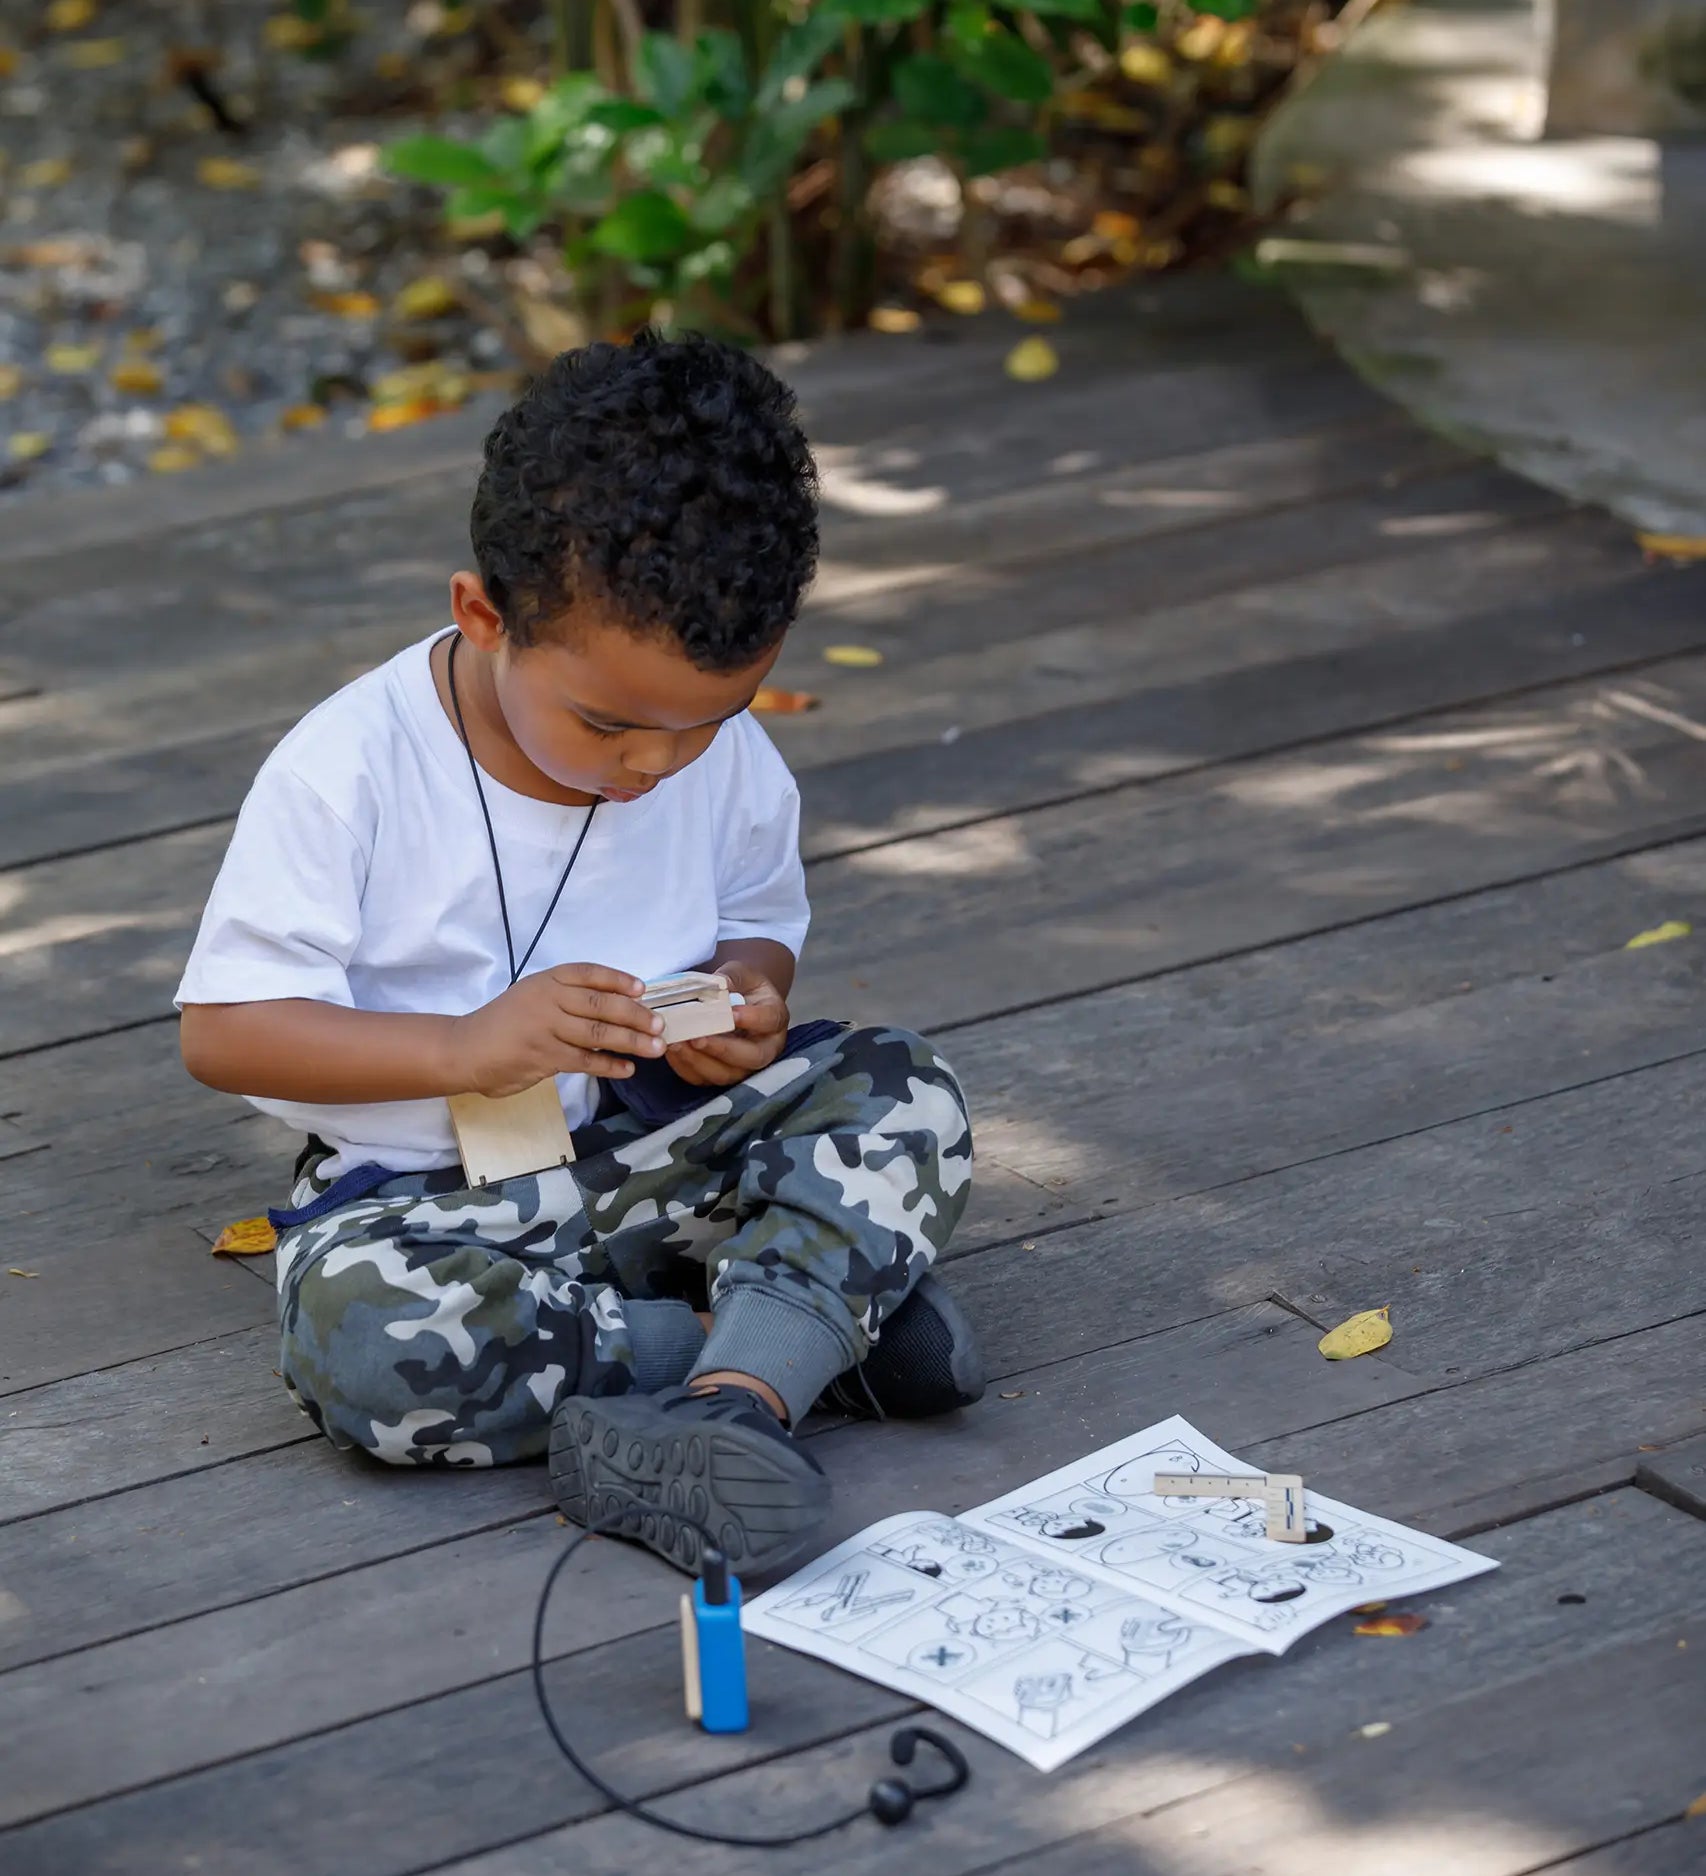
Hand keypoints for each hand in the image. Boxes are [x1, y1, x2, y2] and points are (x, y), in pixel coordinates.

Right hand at [450, 963, 663, 1096]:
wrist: (466, 1048)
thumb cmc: (506, 1022)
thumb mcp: (532, 995)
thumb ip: (566, 996)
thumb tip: (617, 1004)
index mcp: (547, 980)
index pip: (588, 973)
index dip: (618, 980)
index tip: (642, 989)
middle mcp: (548, 999)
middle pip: (601, 1004)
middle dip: (635, 1015)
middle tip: (660, 1024)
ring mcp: (546, 1028)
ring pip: (598, 1033)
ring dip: (632, 1041)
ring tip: (655, 1048)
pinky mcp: (544, 1056)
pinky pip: (585, 1061)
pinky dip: (610, 1065)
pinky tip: (627, 1069)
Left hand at [666, 958, 789, 1087]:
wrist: (738, 1002)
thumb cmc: (742, 987)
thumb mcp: (742, 973)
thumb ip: (732, 977)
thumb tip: (717, 985)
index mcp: (775, 1019)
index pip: (770, 1021)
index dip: (752, 1019)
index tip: (732, 1013)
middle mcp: (766, 1048)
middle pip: (752, 1058)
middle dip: (722, 1050)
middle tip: (697, 1038)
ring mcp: (744, 1067)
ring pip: (727, 1074)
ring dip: (700, 1061)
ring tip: (678, 1043)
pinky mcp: (721, 1075)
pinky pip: (704, 1079)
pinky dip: (686, 1067)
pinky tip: (672, 1051)